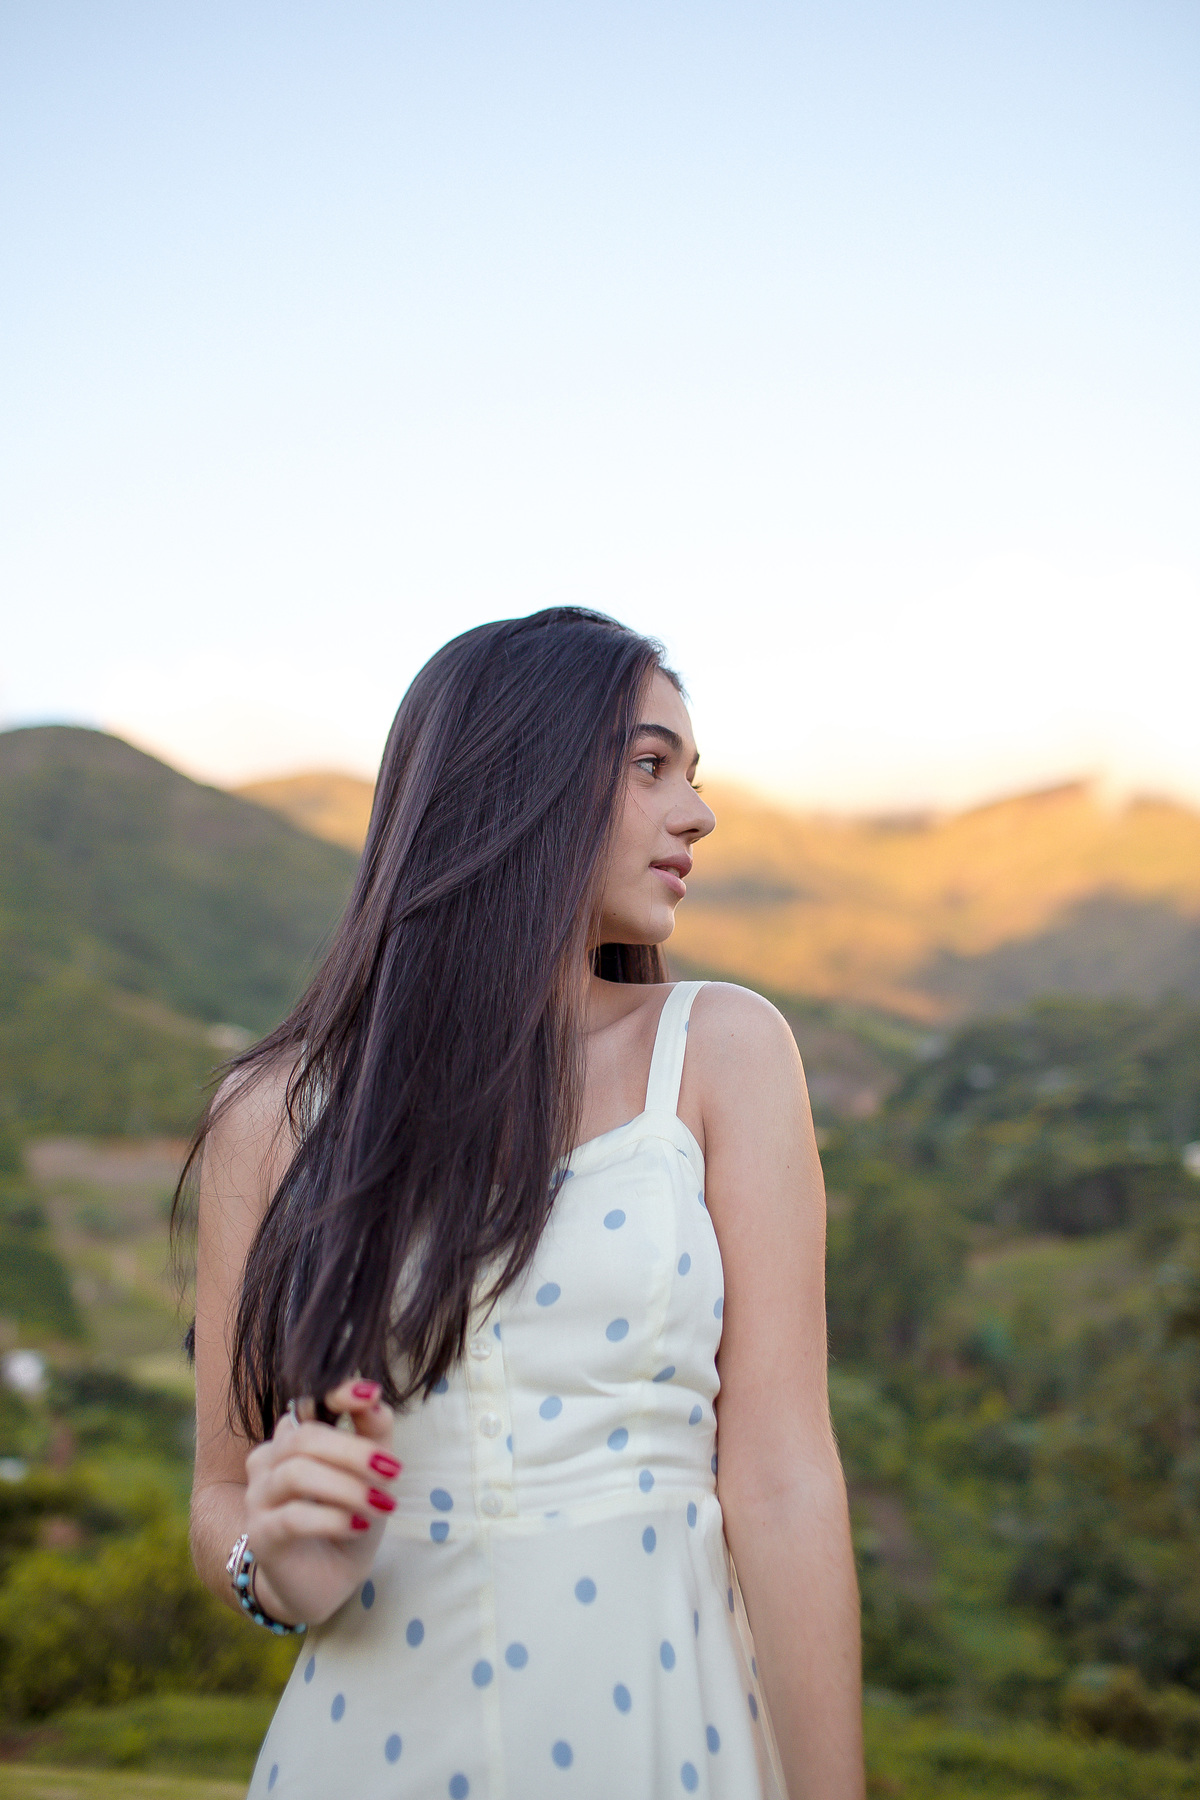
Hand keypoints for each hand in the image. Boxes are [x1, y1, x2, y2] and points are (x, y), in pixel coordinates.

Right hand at [242, 1379, 399, 1626]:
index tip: (370, 1394)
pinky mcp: (261, 1535)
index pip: (306, 1404)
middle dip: (353, 1451)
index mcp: (293, 1438)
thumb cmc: (349, 1519)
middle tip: (392, 1469)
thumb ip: (372, 1433)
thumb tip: (374, 1398)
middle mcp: (269, 1461)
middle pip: (303, 1438)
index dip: (336, 1394)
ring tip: (382, 1504)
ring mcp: (259, 1497)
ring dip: (346, 1487)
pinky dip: (332, 1518)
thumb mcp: (371, 1475)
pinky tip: (358, 1526)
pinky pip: (293, 1517)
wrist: (328, 1581)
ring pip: (296, 1474)